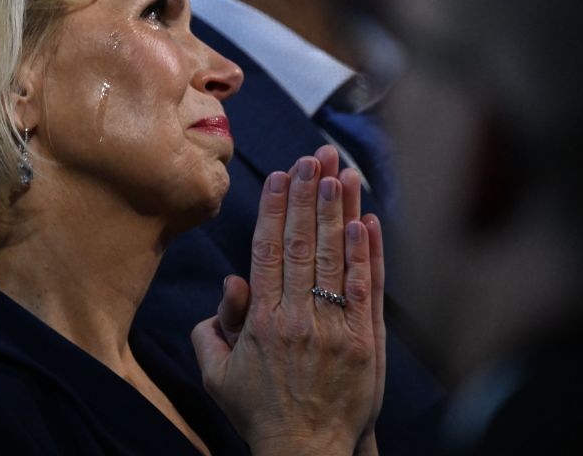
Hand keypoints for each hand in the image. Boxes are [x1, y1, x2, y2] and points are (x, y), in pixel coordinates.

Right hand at [192, 155, 381, 455]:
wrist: (308, 452)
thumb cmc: (260, 412)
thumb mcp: (218, 375)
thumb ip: (213, 329)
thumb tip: (230, 286)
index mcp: (263, 321)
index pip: (269, 250)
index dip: (277, 208)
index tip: (283, 174)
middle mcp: (301, 317)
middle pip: (307, 243)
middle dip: (311, 194)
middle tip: (316, 156)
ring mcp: (338, 327)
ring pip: (340, 257)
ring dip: (340, 211)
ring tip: (341, 172)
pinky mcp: (368, 341)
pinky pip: (369, 287)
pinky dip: (370, 252)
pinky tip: (368, 219)